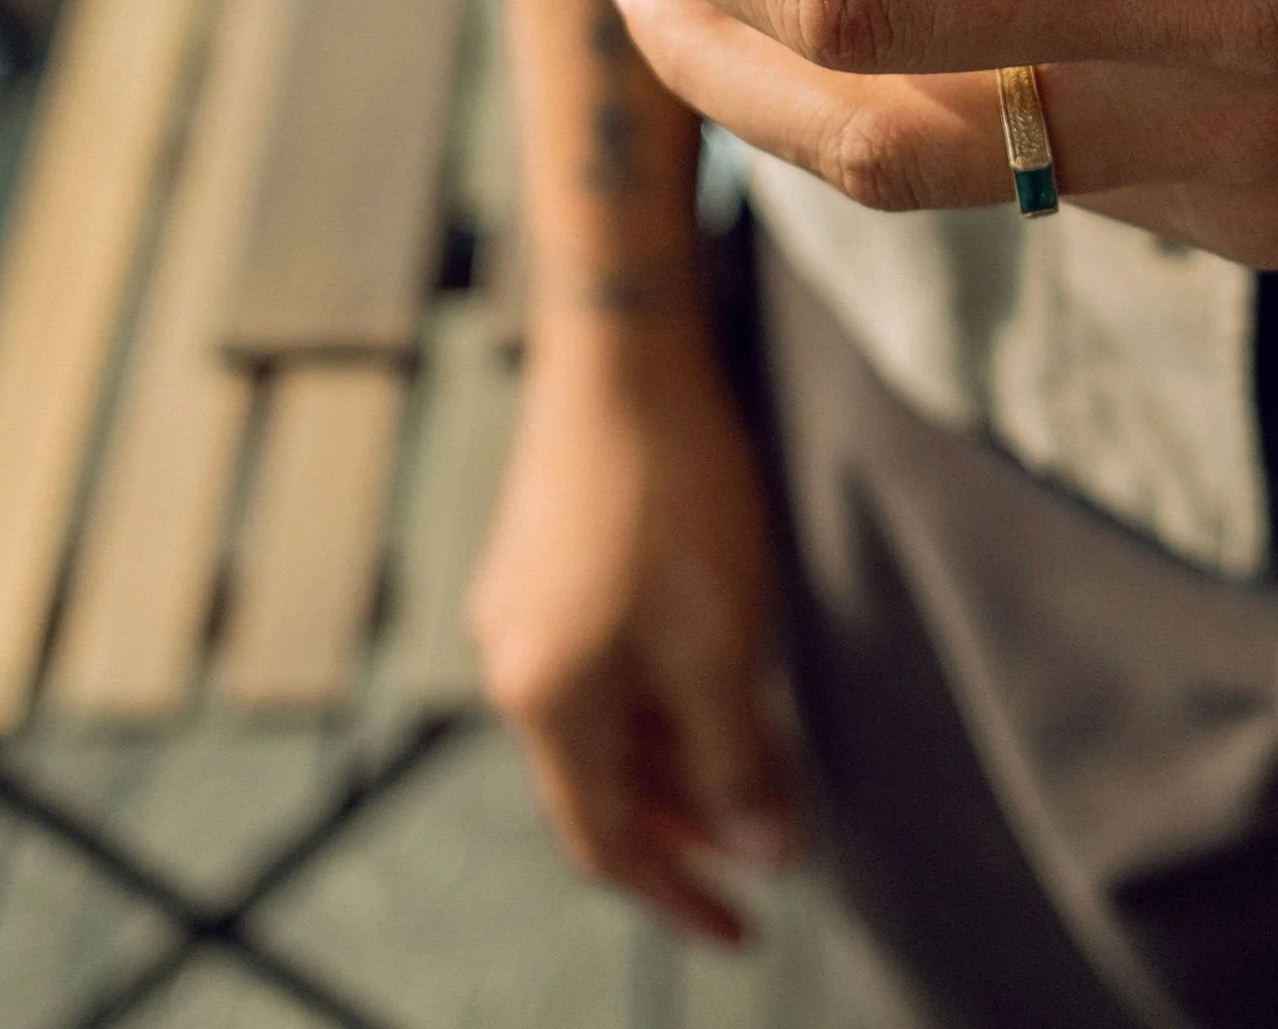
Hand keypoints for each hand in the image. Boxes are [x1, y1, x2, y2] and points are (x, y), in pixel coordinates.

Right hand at [471, 317, 798, 943]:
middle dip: (686, 828)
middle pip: (599, 784)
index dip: (679, 897)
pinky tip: (714, 678)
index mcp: (545, 700)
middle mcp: (512, 660)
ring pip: (602, 721)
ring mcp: (519, 603)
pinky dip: (658, 695)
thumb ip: (737, 758)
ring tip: (758, 768)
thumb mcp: (720, 642)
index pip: (606, 842)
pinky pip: (597, 662)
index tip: (744, 932)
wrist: (621, 345)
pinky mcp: (540, 554)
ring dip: (677, 758)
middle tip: (766, 851)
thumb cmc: (672, 492)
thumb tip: (763, 852)